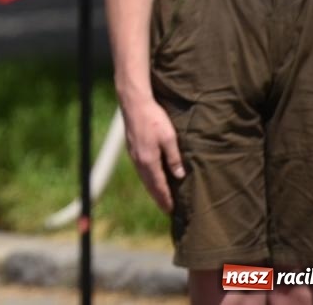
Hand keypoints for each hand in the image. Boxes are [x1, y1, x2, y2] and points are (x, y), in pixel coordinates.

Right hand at [119, 96, 183, 211]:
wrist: (134, 103)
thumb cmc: (154, 118)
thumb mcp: (169, 137)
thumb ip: (174, 158)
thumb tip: (179, 176)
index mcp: (149, 160)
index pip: (158, 185)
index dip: (165, 197)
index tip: (171, 210)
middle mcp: (139, 160)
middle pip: (149, 184)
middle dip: (158, 197)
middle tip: (166, 209)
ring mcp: (134, 154)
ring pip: (144, 177)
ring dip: (152, 189)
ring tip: (160, 197)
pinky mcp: (132, 148)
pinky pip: (141, 170)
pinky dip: (147, 179)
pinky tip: (151, 178)